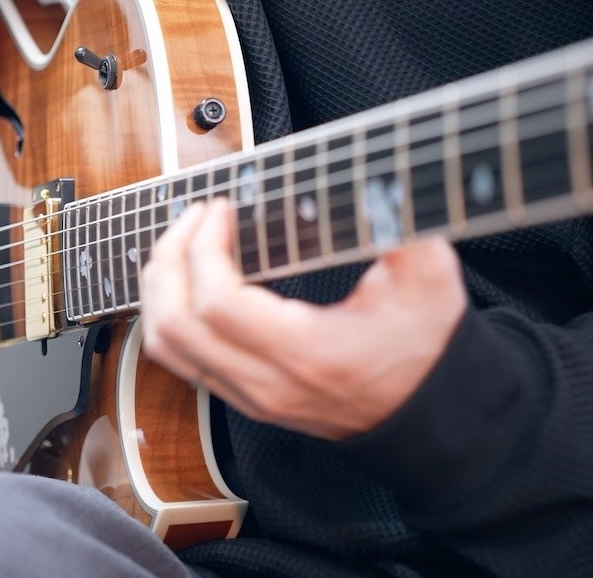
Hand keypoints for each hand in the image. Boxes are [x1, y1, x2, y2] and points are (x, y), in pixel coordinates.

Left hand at [140, 199, 467, 440]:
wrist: (431, 416)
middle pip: (175, 325)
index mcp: (305, 354)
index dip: (205, 247)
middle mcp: (268, 383)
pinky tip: (186, 276)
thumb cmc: (428, 349)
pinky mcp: (247, 397)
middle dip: (171, 258)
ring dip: (161, 287)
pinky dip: (170, 311)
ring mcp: (252, 395)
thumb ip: (400, 224)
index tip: (221, 208)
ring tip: (180, 241)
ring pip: (166, 347)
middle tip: (194, 216)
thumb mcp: (428, 280)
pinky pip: (181, 357)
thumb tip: (374, 176)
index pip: (217, 303)